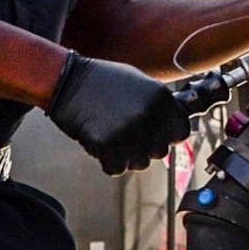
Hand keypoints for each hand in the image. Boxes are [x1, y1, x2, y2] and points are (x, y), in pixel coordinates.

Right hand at [45, 52, 191, 174]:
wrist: (68, 81)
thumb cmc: (104, 81)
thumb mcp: (141, 83)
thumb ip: (160, 105)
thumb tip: (174, 128)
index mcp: (161, 97)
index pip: (181, 132)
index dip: (167, 136)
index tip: (156, 134)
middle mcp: (148, 114)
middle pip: (159, 151)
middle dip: (144, 147)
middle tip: (126, 132)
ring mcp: (128, 130)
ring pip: (139, 163)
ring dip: (126, 155)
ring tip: (111, 133)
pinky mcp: (107, 145)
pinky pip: (117, 168)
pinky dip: (108, 161)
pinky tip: (100, 141)